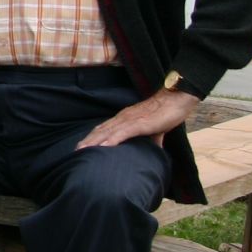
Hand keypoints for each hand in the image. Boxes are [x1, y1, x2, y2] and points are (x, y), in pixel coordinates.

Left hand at [76, 87, 198, 149]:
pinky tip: (103, 147)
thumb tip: (155, 150)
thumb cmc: (166, 113)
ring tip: (83, 151)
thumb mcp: (156, 129)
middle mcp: (123, 118)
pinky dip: (111, 140)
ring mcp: (130, 120)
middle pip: (101, 130)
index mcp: (125, 118)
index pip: (104, 128)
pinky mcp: (139, 124)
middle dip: (88, 141)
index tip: (83, 146)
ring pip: (107, 132)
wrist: (175, 100)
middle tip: (76, 151)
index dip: (93, 137)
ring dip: (94, 142)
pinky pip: (122, 132)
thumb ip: (152, 139)